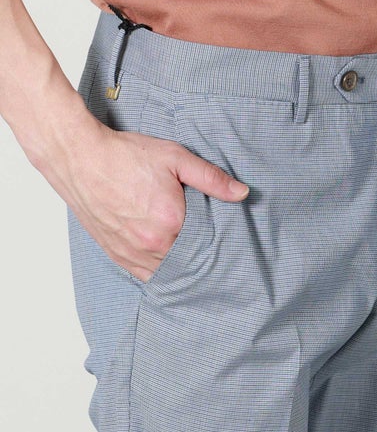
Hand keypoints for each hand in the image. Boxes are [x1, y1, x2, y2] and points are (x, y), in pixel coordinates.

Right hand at [31, 106, 249, 283]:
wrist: (79, 157)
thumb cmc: (124, 156)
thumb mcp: (175, 158)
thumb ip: (211, 178)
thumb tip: (241, 193)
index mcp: (170, 222)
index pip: (206, 243)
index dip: (215, 240)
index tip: (224, 240)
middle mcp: (151, 243)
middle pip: (188, 260)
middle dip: (199, 255)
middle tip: (211, 251)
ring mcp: (131, 252)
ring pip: (167, 271)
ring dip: (180, 266)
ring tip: (192, 258)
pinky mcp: (117, 254)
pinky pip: (145, 275)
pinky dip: (159, 272)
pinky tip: (169, 265)